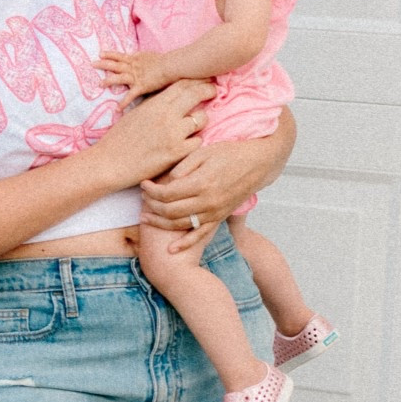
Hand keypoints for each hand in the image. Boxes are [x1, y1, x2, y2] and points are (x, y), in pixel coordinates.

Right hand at [92, 78, 214, 186]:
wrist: (110, 162)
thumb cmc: (120, 139)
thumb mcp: (137, 114)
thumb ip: (156, 105)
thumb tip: (172, 97)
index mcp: (155, 104)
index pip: (182, 84)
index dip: (196, 79)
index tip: (204, 79)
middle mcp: (166, 115)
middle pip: (196, 94)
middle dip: (208, 90)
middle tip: (212, 92)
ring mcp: (173, 134)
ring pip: (202, 119)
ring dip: (201, 120)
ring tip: (195, 125)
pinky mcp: (176, 153)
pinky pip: (198, 142)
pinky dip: (194, 143)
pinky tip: (187, 145)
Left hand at [98, 48, 166, 103]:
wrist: (171, 65)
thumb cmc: (164, 60)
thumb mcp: (150, 56)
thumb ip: (141, 58)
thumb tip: (138, 58)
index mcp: (135, 59)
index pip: (119, 55)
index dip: (109, 54)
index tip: (100, 54)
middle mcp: (132, 67)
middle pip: (115, 64)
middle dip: (103, 64)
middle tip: (92, 64)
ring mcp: (135, 76)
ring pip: (118, 77)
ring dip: (108, 80)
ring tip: (99, 84)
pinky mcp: (141, 86)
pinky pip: (130, 96)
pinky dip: (124, 102)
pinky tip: (117, 109)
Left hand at [141, 134, 281, 250]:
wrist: (258, 163)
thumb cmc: (230, 153)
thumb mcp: (204, 151)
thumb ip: (183, 166)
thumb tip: (166, 181)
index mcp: (201, 182)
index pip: (167, 193)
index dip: (151, 190)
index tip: (144, 184)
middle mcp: (207, 201)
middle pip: (170, 210)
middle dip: (151, 206)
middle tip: (142, 198)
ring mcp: (214, 212)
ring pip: (181, 224)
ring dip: (160, 223)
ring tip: (146, 217)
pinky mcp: (220, 217)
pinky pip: (200, 235)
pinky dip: (185, 244)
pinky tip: (171, 250)